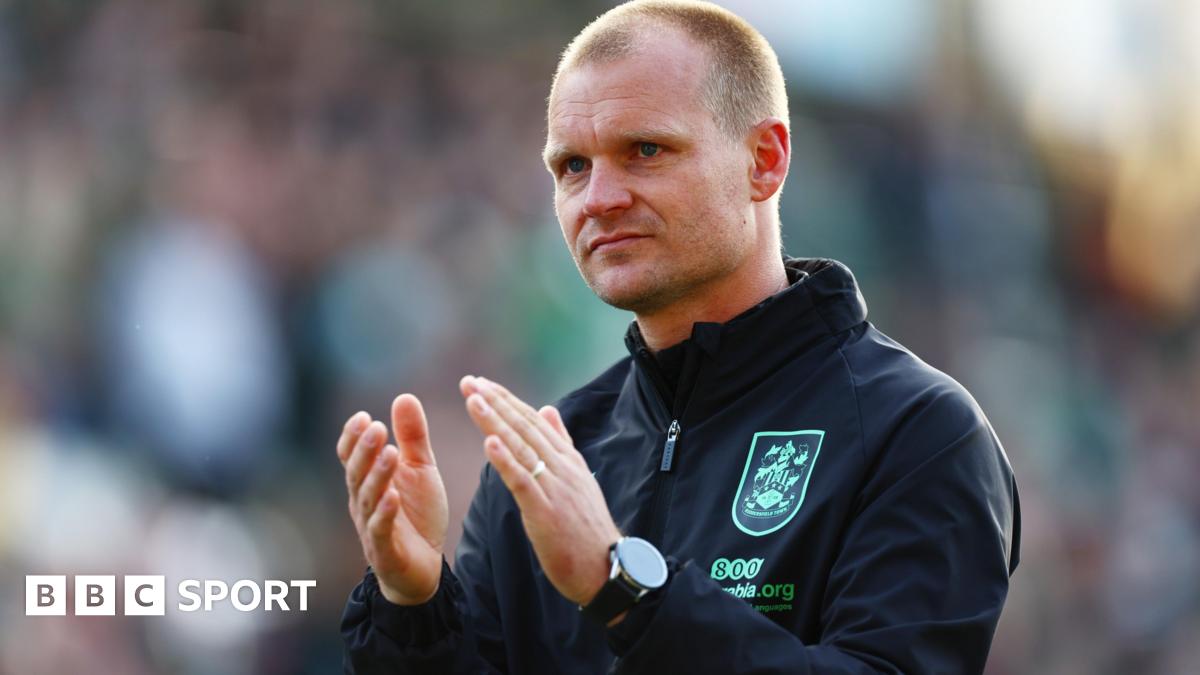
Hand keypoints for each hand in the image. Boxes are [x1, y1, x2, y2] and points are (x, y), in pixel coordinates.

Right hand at [337, 395, 448, 604]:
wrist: (425, 567)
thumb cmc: (417, 515)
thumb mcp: (420, 469)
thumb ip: (412, 437)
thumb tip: (404, 396)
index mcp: (368, 481)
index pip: (351, 456)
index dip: (353, 438)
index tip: (363, 417)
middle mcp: (363, 501)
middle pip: (357, 473)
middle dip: (365, 450)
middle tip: (376, 428)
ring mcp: (371, 526)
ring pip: (367, 498)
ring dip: (378, 475)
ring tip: (390, 452)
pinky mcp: (385, 550)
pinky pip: (381, 529)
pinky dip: (385, 512)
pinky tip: (393, 496)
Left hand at [460, 375, 621, 606]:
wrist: (605, 569)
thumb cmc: (587, 530)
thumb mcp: (577, 480)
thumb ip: (562, 445)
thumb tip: (549, 410)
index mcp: (568, 460)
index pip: (533, 422)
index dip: (506, 400)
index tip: (482, 383)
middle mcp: (562, 467)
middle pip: (524, 427)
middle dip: (495, 402)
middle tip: (469, 381)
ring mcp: (555, 487)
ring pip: (520, 447)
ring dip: (495, 421)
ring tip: (474, 399)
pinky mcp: (545, 511)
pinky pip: (522, 480)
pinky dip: (505, 460)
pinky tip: (488, 442)